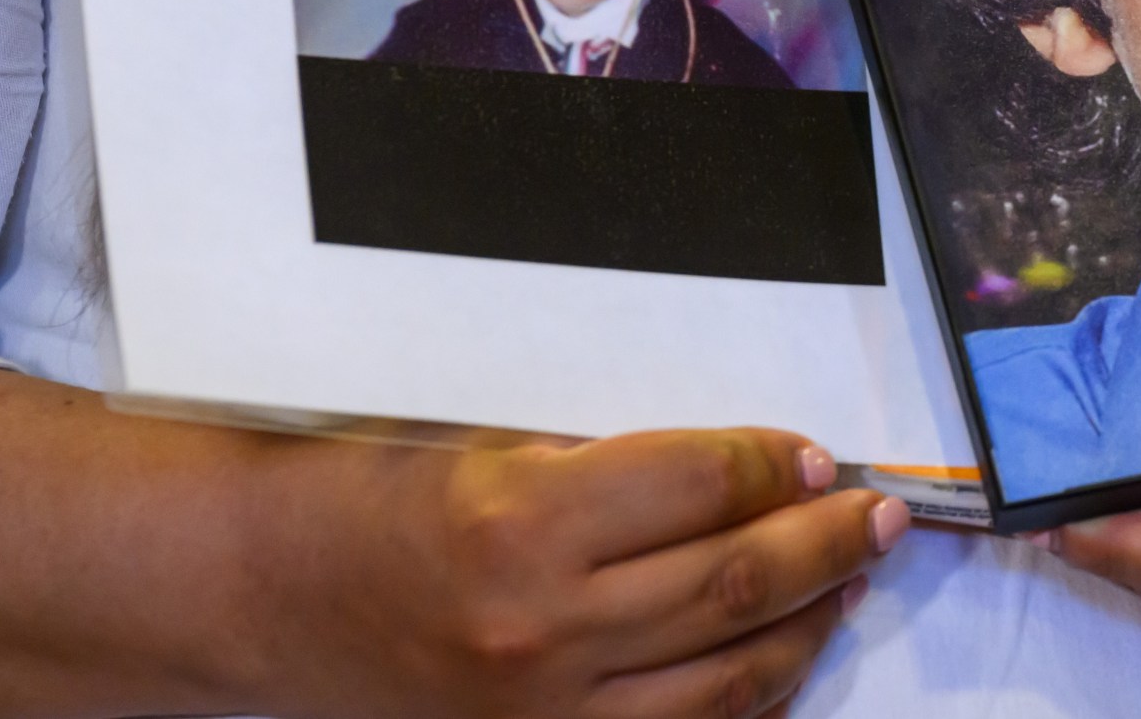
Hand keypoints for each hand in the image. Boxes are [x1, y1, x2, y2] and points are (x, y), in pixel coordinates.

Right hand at [267, 426, 908, 718]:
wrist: (264, 600)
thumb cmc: (367, 502)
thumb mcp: (487, 447)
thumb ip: (612, 466)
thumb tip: (749, 470)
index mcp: (523, 521)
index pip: (702, 485)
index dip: (776, 464)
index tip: (816, 453)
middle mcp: (541, 627)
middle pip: (732, 581)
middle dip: (823, 542)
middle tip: (876, 515)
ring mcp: (543, 713)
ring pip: (726, 674)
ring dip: (806, 623)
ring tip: (847, 579)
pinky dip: (750, 701)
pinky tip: (784, 659)